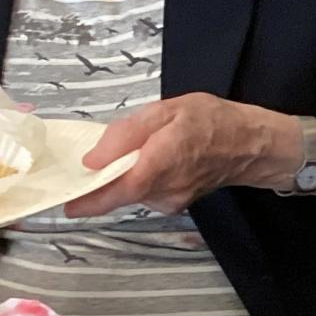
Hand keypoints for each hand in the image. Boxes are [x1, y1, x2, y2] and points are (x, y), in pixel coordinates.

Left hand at [66, 94, 295, 217]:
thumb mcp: (166, 111)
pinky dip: (138, 179)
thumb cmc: (211, 122)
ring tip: (142, 150)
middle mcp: (162, 192)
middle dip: (104, 176)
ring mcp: (169, 202)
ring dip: (123, 175)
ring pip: (129, 191)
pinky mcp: (173, 205)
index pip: (114, 192)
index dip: (85, 200)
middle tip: (107, 152)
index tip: (63, 202)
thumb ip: (126, 134)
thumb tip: (91, 161)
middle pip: (116, 191)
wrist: (252, 145)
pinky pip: (142, 193)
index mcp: (158, 166)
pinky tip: (154, 161)